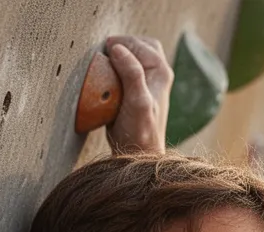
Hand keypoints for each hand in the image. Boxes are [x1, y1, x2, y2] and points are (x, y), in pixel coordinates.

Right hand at [105, 36, 173, 152]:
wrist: (139, 155)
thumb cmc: (140, 131)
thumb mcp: (136, 101)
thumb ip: (131, 73)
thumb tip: (117, 48)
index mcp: (161, 71)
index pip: (139, 44)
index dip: (120, 44)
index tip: (102, 52)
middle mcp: (158, 75)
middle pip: (138, 46)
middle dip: (120, 46)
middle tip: (102, 54)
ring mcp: (148, 83)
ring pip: (132, 58)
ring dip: (117, 57)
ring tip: (103, 64)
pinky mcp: (136, 93)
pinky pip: (125, 71)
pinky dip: (114, 70)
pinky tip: (105, 79)